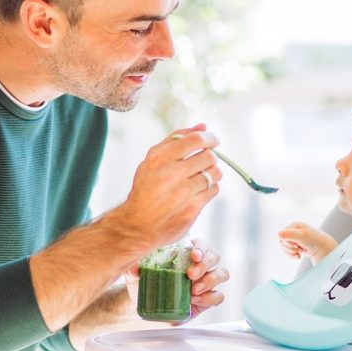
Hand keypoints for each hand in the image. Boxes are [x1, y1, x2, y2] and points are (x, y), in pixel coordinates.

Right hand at [114, 124, 223, 247]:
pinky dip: (209, 189)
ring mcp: (182, 192)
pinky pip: (213, 190)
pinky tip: (198, 192)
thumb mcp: (153, 160)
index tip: (213, 141)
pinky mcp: (191, 208)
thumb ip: (176, 140)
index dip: (209, 138)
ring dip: (211, 174)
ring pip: (214, 174)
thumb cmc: (146, 189)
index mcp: (159, 158)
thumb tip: (203, 126)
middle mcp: (170, 174)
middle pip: (209, 157)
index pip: (195, 140)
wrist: (137, 224)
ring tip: (201, 179)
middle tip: (203, 164)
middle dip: (209, 159)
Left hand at [121, 240, 227, 321]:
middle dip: (205, 264)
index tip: (193, 255)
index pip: (200, 244)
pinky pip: (219, 296)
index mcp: (185, 253)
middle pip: (215, 256)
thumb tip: (133, 266)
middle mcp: (198, 265)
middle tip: (191, 275)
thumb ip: (133, 268)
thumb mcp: (134, 276)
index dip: (201, 247)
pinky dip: (209, 298)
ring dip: (210, 280)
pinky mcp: (207, 300)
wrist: (144, 308)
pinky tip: (194, 300)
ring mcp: (205, 282)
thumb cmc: (143, 285)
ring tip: (193, 290)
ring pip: (222, 273)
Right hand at [278, 222, 335, 260]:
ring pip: (284, 247)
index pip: (282, 234)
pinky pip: (289, 252)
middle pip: (282, 241)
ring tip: (299, 252)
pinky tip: (298, 256)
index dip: (287, 241)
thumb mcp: (303, 236)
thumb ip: (290, 234)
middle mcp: (295, 231)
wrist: (326, 252)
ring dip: (290, 252)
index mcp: (296, 225)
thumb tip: (278, 234)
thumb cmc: (317, 242)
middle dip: (288, 247)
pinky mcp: (298, 247)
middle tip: (297, 249)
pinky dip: (292, 255)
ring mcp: (296, 240)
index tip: (295, 244)